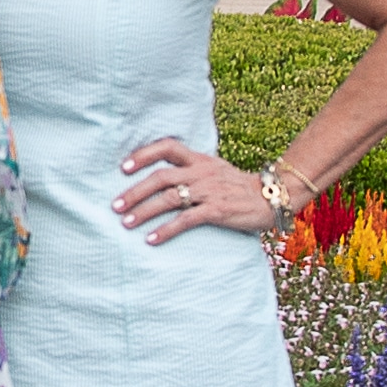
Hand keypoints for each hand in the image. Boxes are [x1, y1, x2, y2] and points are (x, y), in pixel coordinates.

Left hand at [115, 137, 275, 243]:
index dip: (144, 154)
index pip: (168, 147)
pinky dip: (166, 230)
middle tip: (115, 205)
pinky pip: (186, 220)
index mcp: (199, 159)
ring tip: (126, 223)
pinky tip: (151, 239)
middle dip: (135, 191)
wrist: (272, 197)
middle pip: (161, 177)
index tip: (123, 167)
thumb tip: (159, 177)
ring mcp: (209, 191)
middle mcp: (201, 172)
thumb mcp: (213, 169)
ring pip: (169, 199)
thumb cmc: (237, 186)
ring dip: (144, 211)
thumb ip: (190, 170)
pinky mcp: (217, 211)